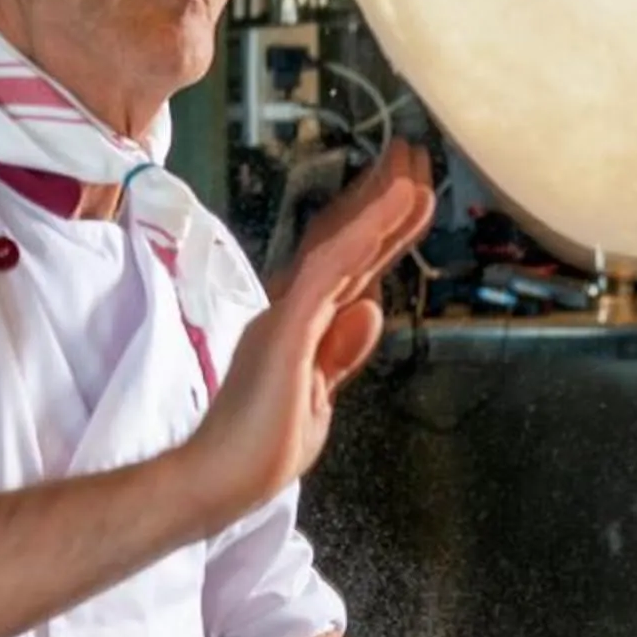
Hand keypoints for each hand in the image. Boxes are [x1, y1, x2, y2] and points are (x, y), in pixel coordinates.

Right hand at [187, 139, 434, 523]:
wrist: (222, 480)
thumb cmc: (262, 449)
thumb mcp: (317, 397)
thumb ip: (340, 353)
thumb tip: (369, 309)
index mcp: (303, 327)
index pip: (350, 269)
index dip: (380, 230)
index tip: (409, 193)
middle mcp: (294, 310)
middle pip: (346, 245)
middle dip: (381, 201)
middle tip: (412, 155)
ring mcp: (289, 314)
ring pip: (342, 247)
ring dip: (380, 206)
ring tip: (414, 169)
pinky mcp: (288, 326)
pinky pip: (332, 269)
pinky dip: (364, 235)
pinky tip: (392, 208)